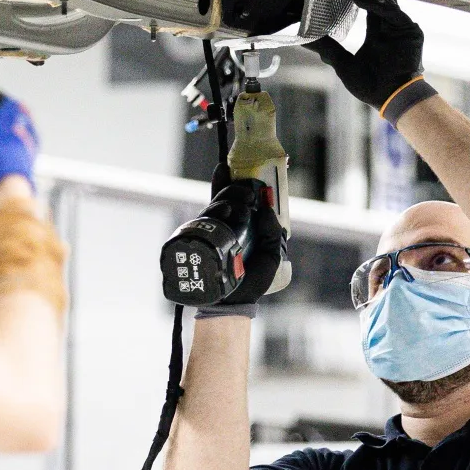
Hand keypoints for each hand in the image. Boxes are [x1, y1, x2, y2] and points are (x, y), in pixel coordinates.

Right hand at [196, 186, 286, 318]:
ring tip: (241, 208)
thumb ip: (272, 230)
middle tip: (248, 194)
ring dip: (229, 200)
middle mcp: (221, 227)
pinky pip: (202, 221)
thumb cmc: (251, 280)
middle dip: (235, 190)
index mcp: (237, 227)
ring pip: (214, 206)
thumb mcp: (271, 253)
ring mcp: (208, 233)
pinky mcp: (198, 241)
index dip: (230, 182)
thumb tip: (266, 207)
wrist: (234, 303)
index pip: (232, 199)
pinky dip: (213, 212)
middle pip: (223, 198)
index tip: (230, 166)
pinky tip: (224, 210)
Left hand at [305, 0, 424, 112]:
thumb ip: (328, 48)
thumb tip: (304, 38)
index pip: (366, 7)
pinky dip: (374, 3)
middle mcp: (390, 27)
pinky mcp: (409, 30)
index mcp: (377, 34)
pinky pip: (391, 11)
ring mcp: (400, 27)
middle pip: (376, 0)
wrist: (391, 99)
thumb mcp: (343, 63)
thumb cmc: (371, 86)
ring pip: (383, 2)